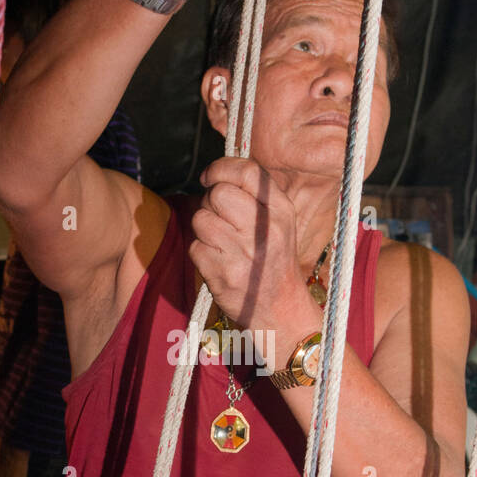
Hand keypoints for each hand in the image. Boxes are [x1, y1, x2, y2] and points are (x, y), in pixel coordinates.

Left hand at [189, 157, 303, 331]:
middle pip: (218, 193)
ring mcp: (243, 252)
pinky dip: (201, 252)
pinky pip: (195, 247)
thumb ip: (254, 195)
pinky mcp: (223, 273)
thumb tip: (215, 175)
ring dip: (204, 228)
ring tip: (221, 242)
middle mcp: (265, 229)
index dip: (221, 168)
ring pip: (201, 218)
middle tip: (219, 217)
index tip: (210, 177)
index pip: (247, 171)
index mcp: (281, 210)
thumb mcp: (279, 222)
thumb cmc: (274, 259)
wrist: (281, 309)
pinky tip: (218, 261)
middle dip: (210, 201)